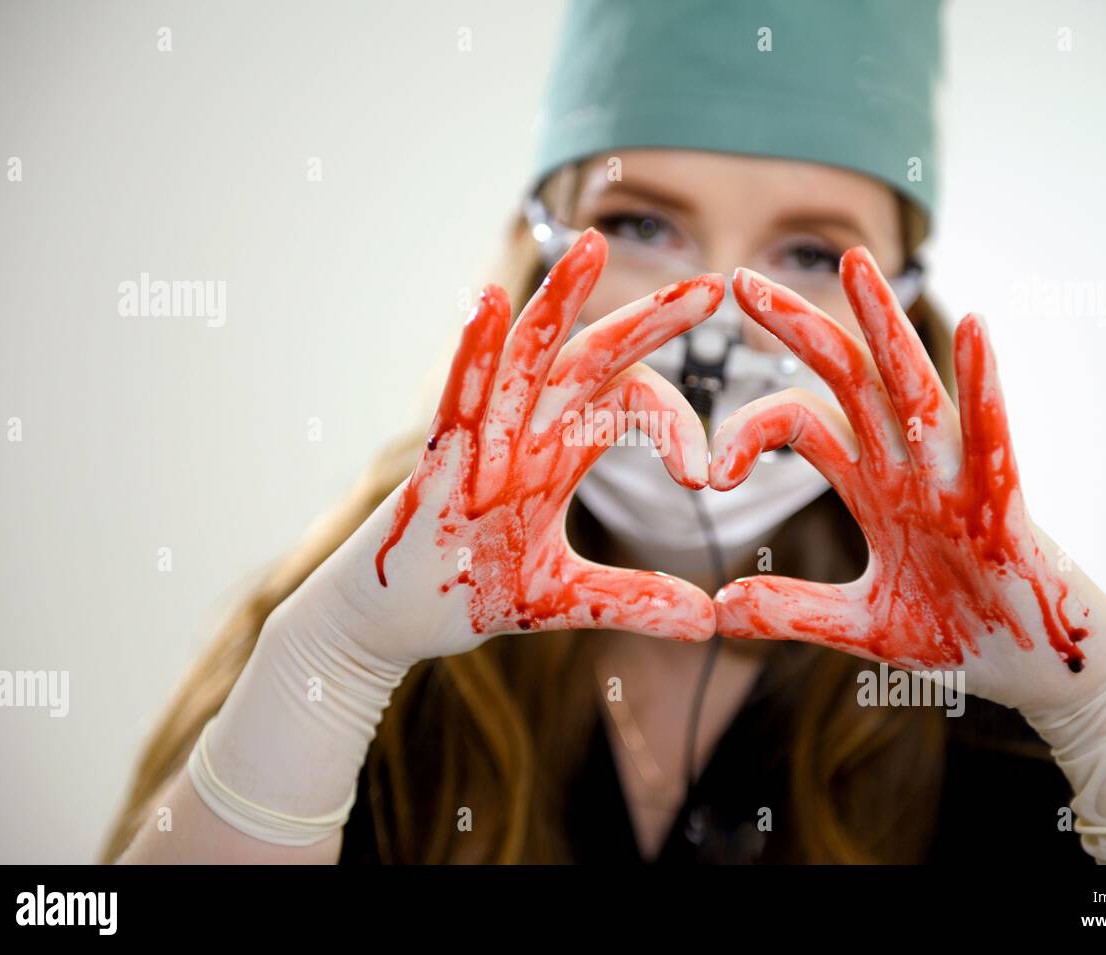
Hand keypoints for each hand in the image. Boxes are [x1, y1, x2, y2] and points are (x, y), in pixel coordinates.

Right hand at [357, 228, 721, 662]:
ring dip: (559, 301)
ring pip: (525, 357)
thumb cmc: (469, 592)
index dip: (675, 422)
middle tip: (713, 284)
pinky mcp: (439, 463)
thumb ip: (631, 598)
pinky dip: (473, 353)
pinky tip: (488, 302)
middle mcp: (527, 431)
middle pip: (593, 357)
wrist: (392, 622)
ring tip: (594, 245)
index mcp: (560, 449)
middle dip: (649, 319)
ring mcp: (481, 441)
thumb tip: (708, 621)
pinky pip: (457, 397)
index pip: (630, 400)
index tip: (709, 476)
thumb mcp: (563, 598)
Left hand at [709, 248, 1105, 713]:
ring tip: (854, 263)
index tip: (709, 474)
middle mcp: (910, 466)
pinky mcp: (1001, 505)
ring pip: (914, 387)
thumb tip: (718, 609)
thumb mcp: (861, 626)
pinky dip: (983, 386)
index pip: (803, 424)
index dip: (751, 431)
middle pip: (849, 377)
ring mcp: (955, 478)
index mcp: (874, 485)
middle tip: (741, 278)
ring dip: (884, 324)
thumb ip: (793, 612)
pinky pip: (992, 436)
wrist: (1031, 670)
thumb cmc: (957, 635)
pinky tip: (974, 330)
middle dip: (798, 325)